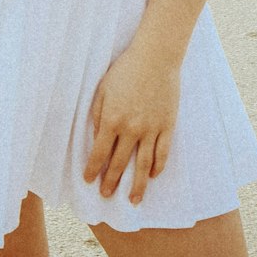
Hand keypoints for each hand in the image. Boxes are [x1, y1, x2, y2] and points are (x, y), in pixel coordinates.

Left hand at [83, 44, 180, 204]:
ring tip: (133, 200)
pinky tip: (154, 175)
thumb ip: (98, 114)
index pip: (99, 153)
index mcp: (112, 119)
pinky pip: (163, 153)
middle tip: (106, 194)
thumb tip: (98, 138)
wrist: (155, 57)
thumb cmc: (126, 69)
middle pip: (120, 163)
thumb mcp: (103, 89)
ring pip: (144, 165)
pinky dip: (158, 167)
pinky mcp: (167, 126)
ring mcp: (151, 129)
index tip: (88, 180)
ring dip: (138, 185)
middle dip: (111, 181)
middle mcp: (131, 129)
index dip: (93, 169)